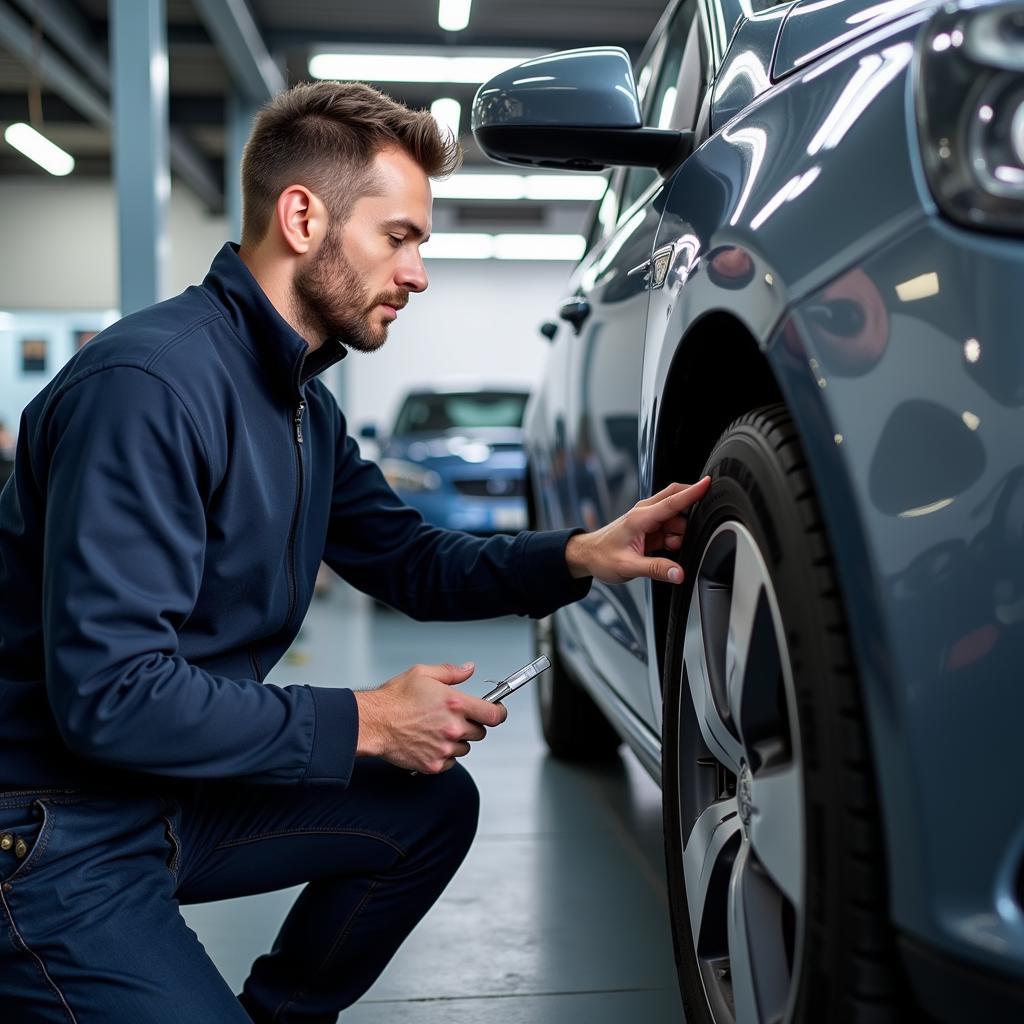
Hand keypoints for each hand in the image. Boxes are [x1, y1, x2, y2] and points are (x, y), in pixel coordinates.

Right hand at [353, 662, 506, 773]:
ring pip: (465, 747)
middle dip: (471, 724)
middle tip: (452, 717)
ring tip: (436, 729)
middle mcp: (452, 727)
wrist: (373, 723)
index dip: (499, 712)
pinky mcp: (434, 764)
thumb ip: (451, 672)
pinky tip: (429, 741)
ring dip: (456, 740)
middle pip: (480, 732)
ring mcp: (444, 748)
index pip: (494, 714)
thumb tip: (469, 669)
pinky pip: (451, 761)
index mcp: (454, 703)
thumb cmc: (394, 699)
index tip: (497, 711)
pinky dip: (444, 754)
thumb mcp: (423, 674)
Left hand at [565, 477, 710, 584]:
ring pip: (676, 517)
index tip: (709, 482)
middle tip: (685, 535)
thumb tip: (678, 573)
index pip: (672, 501)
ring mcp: (648, 519)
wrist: (587, 556)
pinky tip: (664, 549)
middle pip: (676, 500)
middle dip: (689, 514)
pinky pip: (670, 528)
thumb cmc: (601, 557)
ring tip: (667, 549)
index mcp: (640, 518)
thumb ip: (656, 570)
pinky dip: (674, 538)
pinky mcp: (649, 527)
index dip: (693, 492)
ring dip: (680, 532)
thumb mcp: (628, 567)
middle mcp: (645, 513)